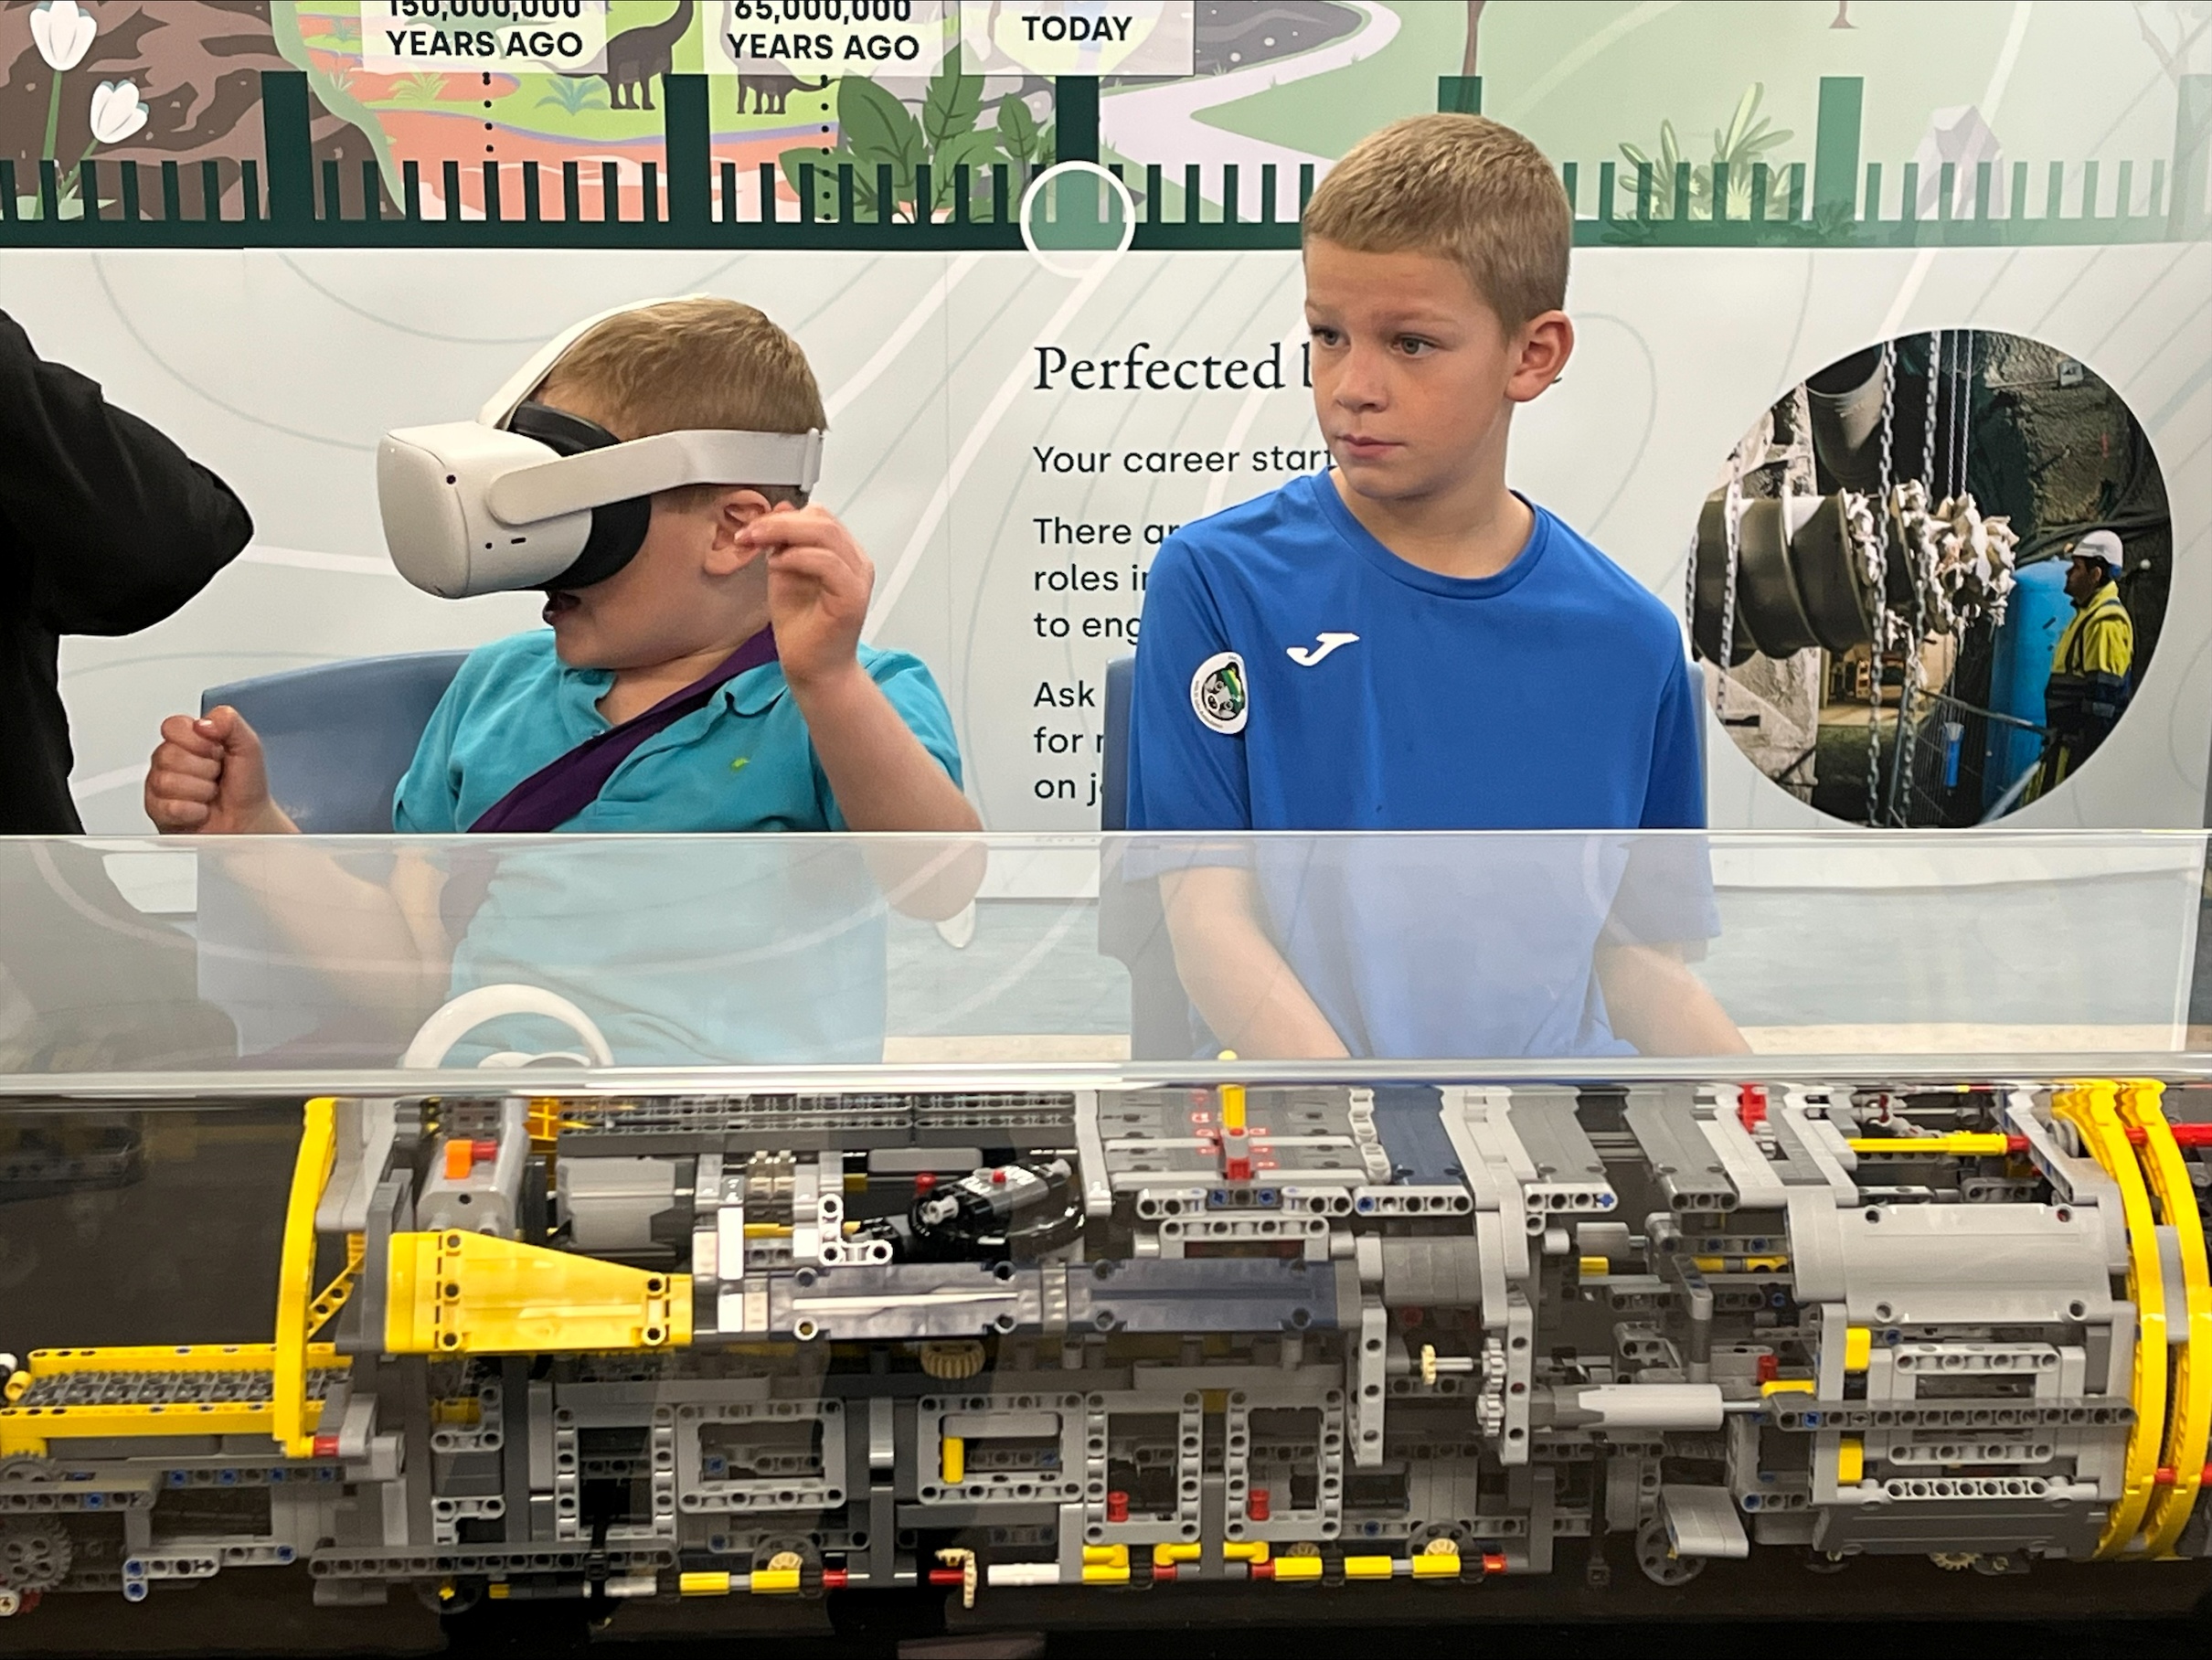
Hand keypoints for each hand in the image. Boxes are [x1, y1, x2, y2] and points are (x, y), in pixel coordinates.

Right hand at [143, 705, 294, 834]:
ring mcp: (159, 785)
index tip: (217, 752)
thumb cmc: (246, 785)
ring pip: (166, 781)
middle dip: (204, 769)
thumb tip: (203, 722)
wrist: (248, 820)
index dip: (198, 741)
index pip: (173, 726)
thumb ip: (229, 722)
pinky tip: (202, 810)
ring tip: (210, 793)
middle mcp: (168, 759)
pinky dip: (194, 811)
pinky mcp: (158, 811)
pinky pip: (169, 807)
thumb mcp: (249, 746)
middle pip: (168, 755)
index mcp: (187, 739)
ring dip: (200, 790)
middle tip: (216, 776)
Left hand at [738, 503, 872, 690]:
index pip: (819, 516)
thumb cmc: (803, 629)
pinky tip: (778, 564)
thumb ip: (783, 544)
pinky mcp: (852, 597)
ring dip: (784, 533)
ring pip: (826, 534)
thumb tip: (780, 512)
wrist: (813, 669)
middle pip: (822, 519)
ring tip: (759, 543)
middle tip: (750, 532)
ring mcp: (857, 579)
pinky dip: (799, 557)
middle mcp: (856, 562)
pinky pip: (828, 563)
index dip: (783, 516)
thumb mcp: (785, 574)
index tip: (752, 528)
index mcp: (844, 554)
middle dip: (779, 521)